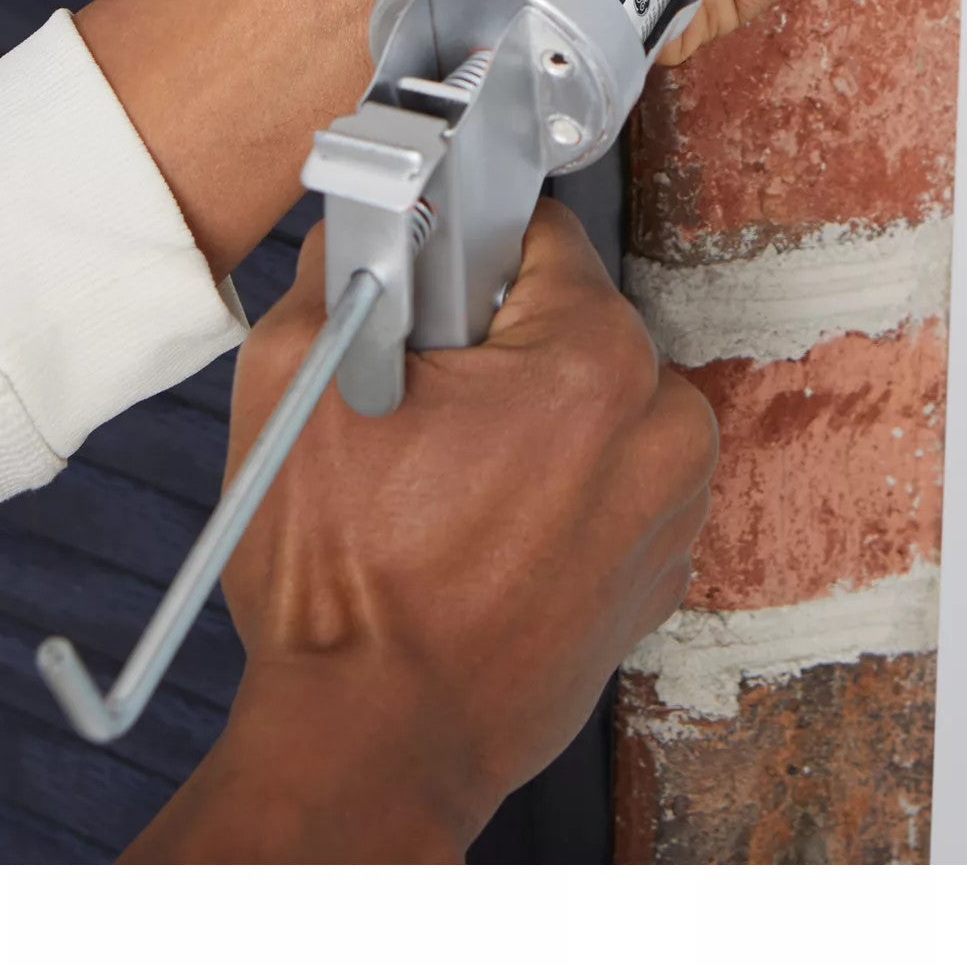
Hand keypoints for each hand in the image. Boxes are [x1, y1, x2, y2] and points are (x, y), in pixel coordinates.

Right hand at [120, 201, 716, 860]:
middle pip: (568, 324)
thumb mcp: (294, 378)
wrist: (373, 744)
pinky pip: (605, 486)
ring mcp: (671, 510)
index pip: (534, 235)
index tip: (418, 305)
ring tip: (438, 489)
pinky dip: (551, 496)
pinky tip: (475, 537)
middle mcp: (663, 428)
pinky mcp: (658, 573)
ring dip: (526, 425)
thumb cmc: (343, 592)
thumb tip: (365, 221)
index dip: (455, 260)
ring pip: (591, 407)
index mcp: (594, 362)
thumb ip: (339, 261)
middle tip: (413, 416)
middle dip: (491, 350)